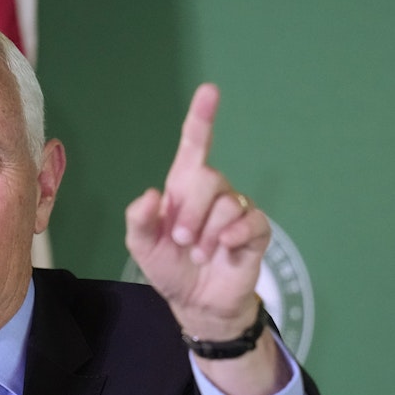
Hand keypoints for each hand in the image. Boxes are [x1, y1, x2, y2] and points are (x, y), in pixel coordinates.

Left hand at [125, 83, 270, 339]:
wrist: (195, 303)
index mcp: (183, 188)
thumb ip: (139, 220)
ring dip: (207, 236)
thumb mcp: (143, 247)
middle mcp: (211, 193)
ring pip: (226, 204)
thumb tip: (151, 194)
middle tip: (182, 242)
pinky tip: (223, 250)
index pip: (194, 146)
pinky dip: (233, 237)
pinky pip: (251, 222)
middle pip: (208, 177)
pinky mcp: (256, 231)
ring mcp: (235, 210)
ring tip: (200, 255)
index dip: (201, 119)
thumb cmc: (169, 268)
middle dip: (190, 214)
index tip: (209, 91)